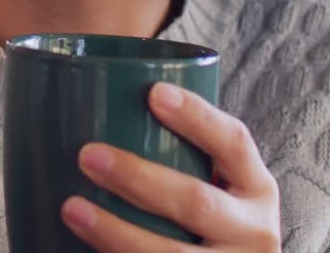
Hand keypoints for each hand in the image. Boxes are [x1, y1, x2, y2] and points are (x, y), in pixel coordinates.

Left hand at [61, 82, 280, 251]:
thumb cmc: (212, 224)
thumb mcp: (219, 190)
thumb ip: (181, 158)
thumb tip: (100, 109)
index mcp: (257, 189)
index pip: (234, 143)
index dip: (197, 116)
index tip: (154, 93)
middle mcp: (255, 231)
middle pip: (196, 201)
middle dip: (138, 177)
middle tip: (88, 155)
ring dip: (116, 231)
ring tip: (72, 208)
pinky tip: (83, 249)